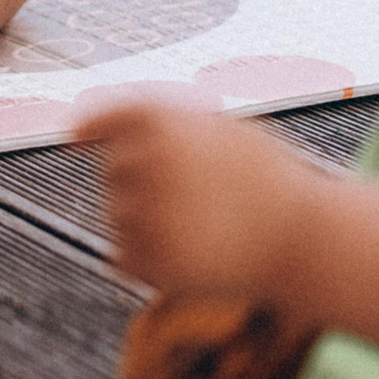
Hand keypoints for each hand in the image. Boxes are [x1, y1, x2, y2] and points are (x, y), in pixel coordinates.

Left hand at [76, 100, 328, 298]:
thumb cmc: (268, 178)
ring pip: (117, 215)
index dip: (90, 125)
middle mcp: (145, 162)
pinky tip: (190, 254)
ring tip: (204, 226)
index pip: (105, 117)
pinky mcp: (149, 261)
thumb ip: (166, 124)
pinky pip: (123, 256)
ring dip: (145, 220)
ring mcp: (144, 213)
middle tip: (197, 194)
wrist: (304, 237)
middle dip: (141, 178)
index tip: (75, 138)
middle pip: (113, 169)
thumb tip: (101, 132)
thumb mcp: (221, 129)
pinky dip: (145, 257)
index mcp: (161, 121)